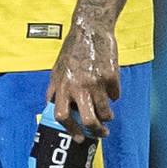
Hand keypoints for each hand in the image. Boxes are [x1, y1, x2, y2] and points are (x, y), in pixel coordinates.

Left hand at [48, 13, 119, 138]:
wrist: (91, 29)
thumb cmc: (73, 50)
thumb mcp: (57, 69)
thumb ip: (54, 89)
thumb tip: (51, 106)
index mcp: (63, 86)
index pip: (62, 116)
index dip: (71, 130)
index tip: (79, 137)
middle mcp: (79, 86)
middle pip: (88, 120)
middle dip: (96, 131)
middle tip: (102, 133)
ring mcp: (96, 82)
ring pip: (105, 111)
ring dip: (107, 116)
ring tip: (108, 114)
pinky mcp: (111, 76)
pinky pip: (115, 95)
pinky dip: (113, 96)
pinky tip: (110, 88)